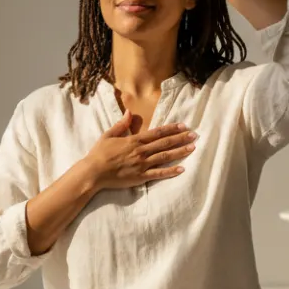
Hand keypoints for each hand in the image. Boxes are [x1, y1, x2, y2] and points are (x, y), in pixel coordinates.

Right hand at [83, 112, 197, 190]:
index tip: (183, 126)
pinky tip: (182, 169)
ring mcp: (142, 164)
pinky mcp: (141, 176)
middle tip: (194, 135)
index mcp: (134, 140)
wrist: (94, 172)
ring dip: (180, 152)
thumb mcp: (108, 135)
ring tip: (193, 148)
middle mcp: (141, 151)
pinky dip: (171, 171)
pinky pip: (159, 173)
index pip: (157, 132)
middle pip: (165, 143)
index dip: (171, 128)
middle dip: (181, 138)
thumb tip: (130, 112)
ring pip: (165, 156)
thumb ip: (121, 124)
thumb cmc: (99, 153)